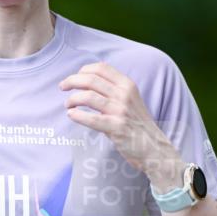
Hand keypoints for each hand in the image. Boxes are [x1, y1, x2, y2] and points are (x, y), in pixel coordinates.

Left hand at [59, 61, 184, 191]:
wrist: (154, 147)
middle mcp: (124, 94)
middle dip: (72, 81)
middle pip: (91, 80)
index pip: (101, 68)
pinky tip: (72, 115)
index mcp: (127, 84)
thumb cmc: (137, 124)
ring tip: (67, 105)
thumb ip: (114, 89)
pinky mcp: (116, 127)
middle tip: (62, 87)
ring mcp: (121, 111)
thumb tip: (89, 79)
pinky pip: (92, 119)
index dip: (83, 70)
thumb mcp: (130, 99)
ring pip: (88, 97)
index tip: (74, 77)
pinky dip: (78, 115)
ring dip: (72, 99)